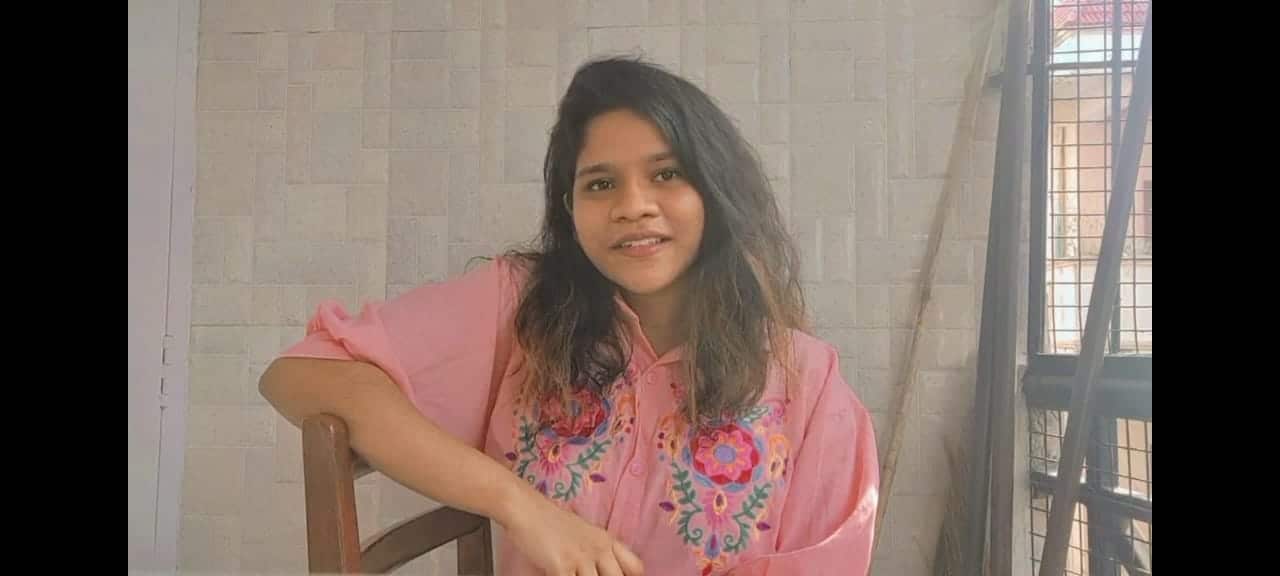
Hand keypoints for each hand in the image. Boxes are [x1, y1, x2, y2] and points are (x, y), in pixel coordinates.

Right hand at [499, 483, 644, 575]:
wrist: (527, 510)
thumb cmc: (551, 522)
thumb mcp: (584, 532)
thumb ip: (598, 551)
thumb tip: (605, 569)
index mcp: (607, 541)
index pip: (635, 567)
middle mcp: (599, 549)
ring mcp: (581, 558)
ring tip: (573, 575)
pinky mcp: (561, 566)